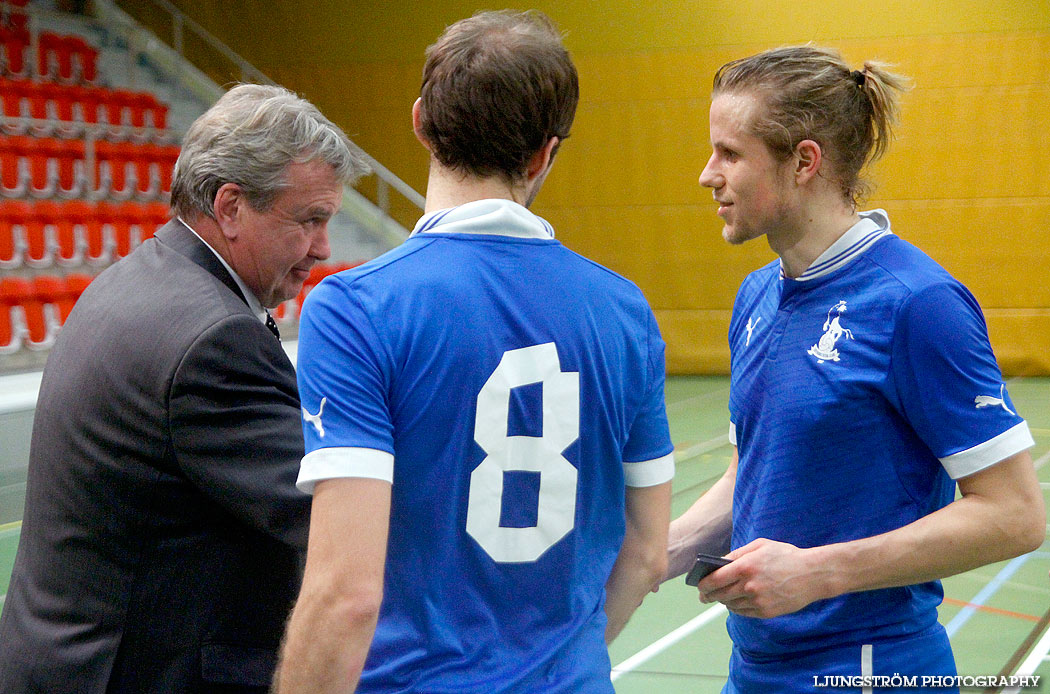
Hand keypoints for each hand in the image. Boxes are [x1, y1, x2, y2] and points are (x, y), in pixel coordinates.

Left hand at [694, 538, 830, 618]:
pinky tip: (737, 601)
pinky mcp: (766, 612)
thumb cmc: (786, 556)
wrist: (813, 574)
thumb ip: (737, 554)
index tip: (698, 585)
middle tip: (703, 595)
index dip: (703, 584)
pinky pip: (744, 612)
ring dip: (723, 601)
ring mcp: (758, 601)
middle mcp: (749, 586)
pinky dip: (737, 607)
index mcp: (746, 566)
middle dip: (708, 595)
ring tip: (721, 596)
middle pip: (719, 595)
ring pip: (730, 605)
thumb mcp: (760, 545)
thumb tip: (719, 563)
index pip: (715, 579)